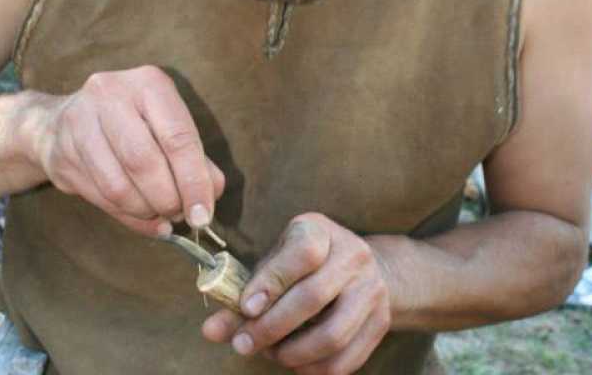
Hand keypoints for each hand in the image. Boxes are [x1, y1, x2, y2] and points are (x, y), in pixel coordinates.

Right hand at [32, 66, 223, 235]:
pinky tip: (139, 215)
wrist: (61, 121)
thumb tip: (212, 191)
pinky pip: (100, 197)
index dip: (193, 181)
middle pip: (144, 162)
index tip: (203, 214)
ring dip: (145, 211)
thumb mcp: (168, 126)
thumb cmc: (131, 124)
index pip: (178, 137)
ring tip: (159, 213)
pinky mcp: (60, 153)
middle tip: (179, 214)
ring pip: (119, 186)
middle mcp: (110, 95)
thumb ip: (195, 158)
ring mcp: (79, 123)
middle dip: (167, 199)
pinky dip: (126, 216)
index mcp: (148, 83)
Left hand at [202, 213, 391, 373]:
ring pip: (332, 334)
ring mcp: (371, 289)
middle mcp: (352, 255)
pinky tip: (295, 363)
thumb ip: (244, 291)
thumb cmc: (306, 263)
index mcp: (321, 230)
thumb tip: (210, 331)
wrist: (366, 267)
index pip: (301, 253)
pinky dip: (314, 370)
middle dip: (272, 327)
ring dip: (293, 354)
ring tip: (270, 353)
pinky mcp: (381, 321)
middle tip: (243, 344)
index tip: (245, 307)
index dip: (272, 281)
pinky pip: (346, 359)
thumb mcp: (277, 260)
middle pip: (313, 297)